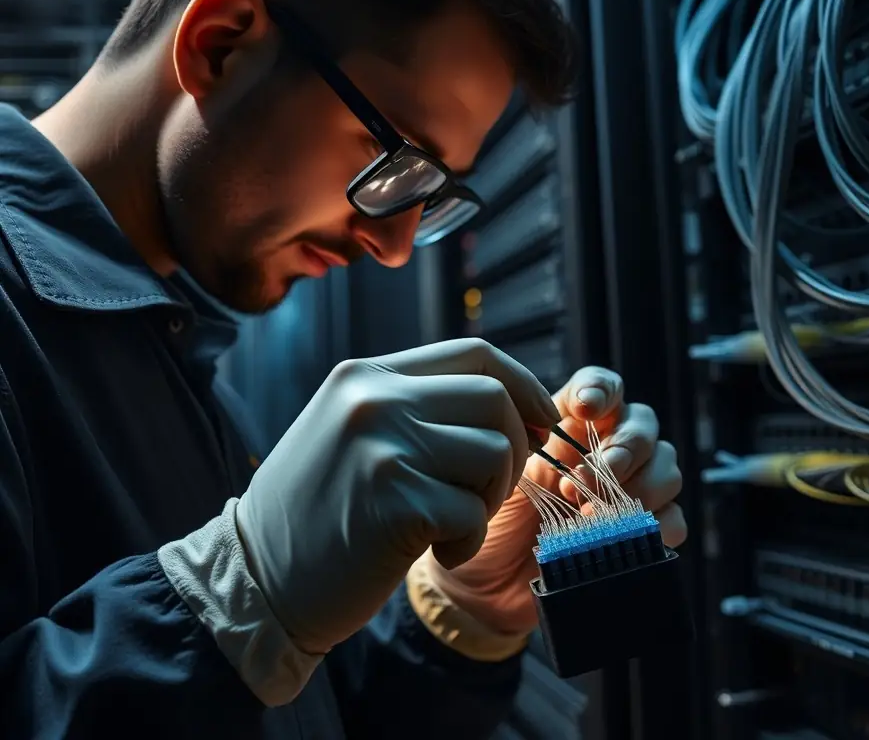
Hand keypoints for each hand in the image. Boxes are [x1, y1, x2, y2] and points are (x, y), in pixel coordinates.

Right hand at [234, 338, 560, 654]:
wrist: (255, 582)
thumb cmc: (316, 513)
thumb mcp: (353, 432)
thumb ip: (416, 406)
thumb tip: (511, 404)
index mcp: (365, 375)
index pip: (475, 354)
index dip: (524, 386)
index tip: (544, 422)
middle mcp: (373, 399)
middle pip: (495, 401)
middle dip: (513, 449)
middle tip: (481, 492)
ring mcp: (381, 447)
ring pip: (494, 453)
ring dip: (487, 499)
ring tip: (446, 523)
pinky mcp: (394, 502)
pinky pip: (472, 513)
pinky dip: (465, 542)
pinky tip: (429, 551)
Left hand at [427, 366, 686, 635]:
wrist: (485, 585)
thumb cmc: (488, 519)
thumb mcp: (500, 471)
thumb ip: (529, 438)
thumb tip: (562, 423)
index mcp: (572, 426)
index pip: (605, 387)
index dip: (603, 389)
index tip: (584, 407)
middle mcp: (606, 452)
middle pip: (644, 425)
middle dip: (625, 445)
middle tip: (596, 470)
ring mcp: (628, 493)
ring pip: (667, 468)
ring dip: (638, 485)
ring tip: (590, 511)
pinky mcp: (640, 537)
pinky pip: (673, 520)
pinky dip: (652, 524)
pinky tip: (616, 534)